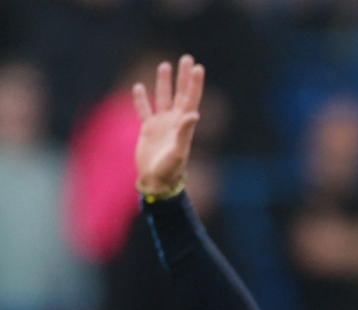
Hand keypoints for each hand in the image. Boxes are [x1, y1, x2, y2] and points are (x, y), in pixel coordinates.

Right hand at [133, 55, 204, 194]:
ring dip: (164, 82)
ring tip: (165, 65)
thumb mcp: (178, 151)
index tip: (198, 67)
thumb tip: (194, 114)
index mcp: (184, 125)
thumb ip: (185, 131)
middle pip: (179, 94)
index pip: (191, 99)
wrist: (156, 181)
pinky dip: (141, 99)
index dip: (194, 83)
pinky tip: (138, 86)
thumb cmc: (169, 169)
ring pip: (162, 98)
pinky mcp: (148, 130)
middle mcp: (174, 122)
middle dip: (183, 77)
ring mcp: (161, 125)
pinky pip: (144, 110)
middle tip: (186, 58)